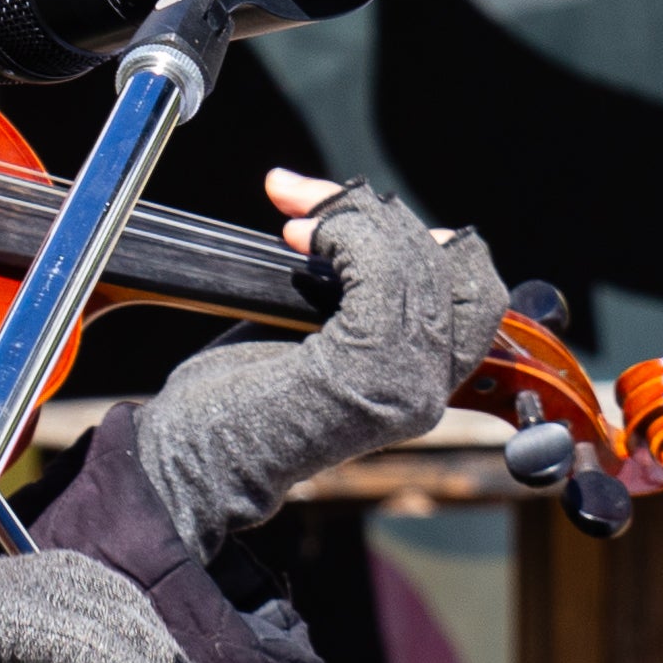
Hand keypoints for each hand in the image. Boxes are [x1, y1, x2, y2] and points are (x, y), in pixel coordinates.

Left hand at [117, 172, 507, 556]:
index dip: (424, 237)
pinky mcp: (364, 369)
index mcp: (422, 381)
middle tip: (307, 200)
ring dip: (354, 219)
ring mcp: (403, 383)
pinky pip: (382, 271)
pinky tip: (297, 236)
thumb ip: (354, 292)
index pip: (471, 289)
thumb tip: (368, 222)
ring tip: (296, 221)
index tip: (346, 213)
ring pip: (419, 262)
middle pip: (453, 267)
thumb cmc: (235, 402)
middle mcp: (428, 388)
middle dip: (380, 215)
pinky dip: (343, 234)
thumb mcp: (308, 334)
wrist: (192, 462)